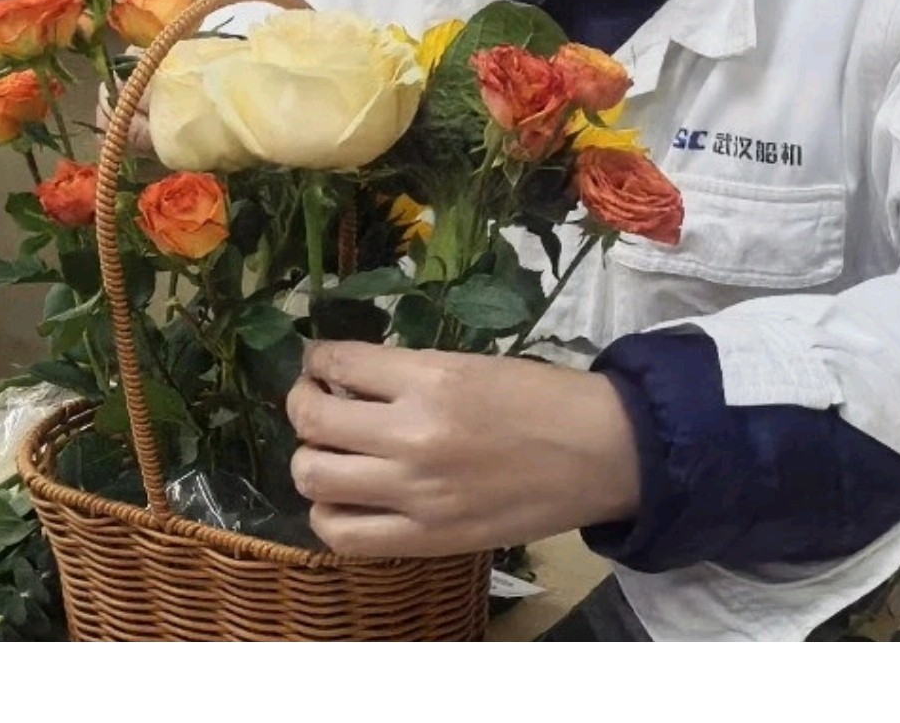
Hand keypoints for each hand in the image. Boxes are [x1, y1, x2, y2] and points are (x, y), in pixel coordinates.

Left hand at [288, 341, 638, 556]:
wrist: (598, 453)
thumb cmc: (542, 398)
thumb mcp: (475, 365)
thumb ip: (412, 375)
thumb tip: (352, 381)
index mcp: (434, 379)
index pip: (341, 365)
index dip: (318, 359)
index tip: (319, 361)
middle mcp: (413, 436)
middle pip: (314, 422)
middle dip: (302, 403)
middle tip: (313, 398)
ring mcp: (414, 495)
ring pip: (315, 479)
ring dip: (309, 458)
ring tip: (325, 449)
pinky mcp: (423, 539)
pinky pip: (343, 533)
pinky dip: (327, 513)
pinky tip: (341, 496)